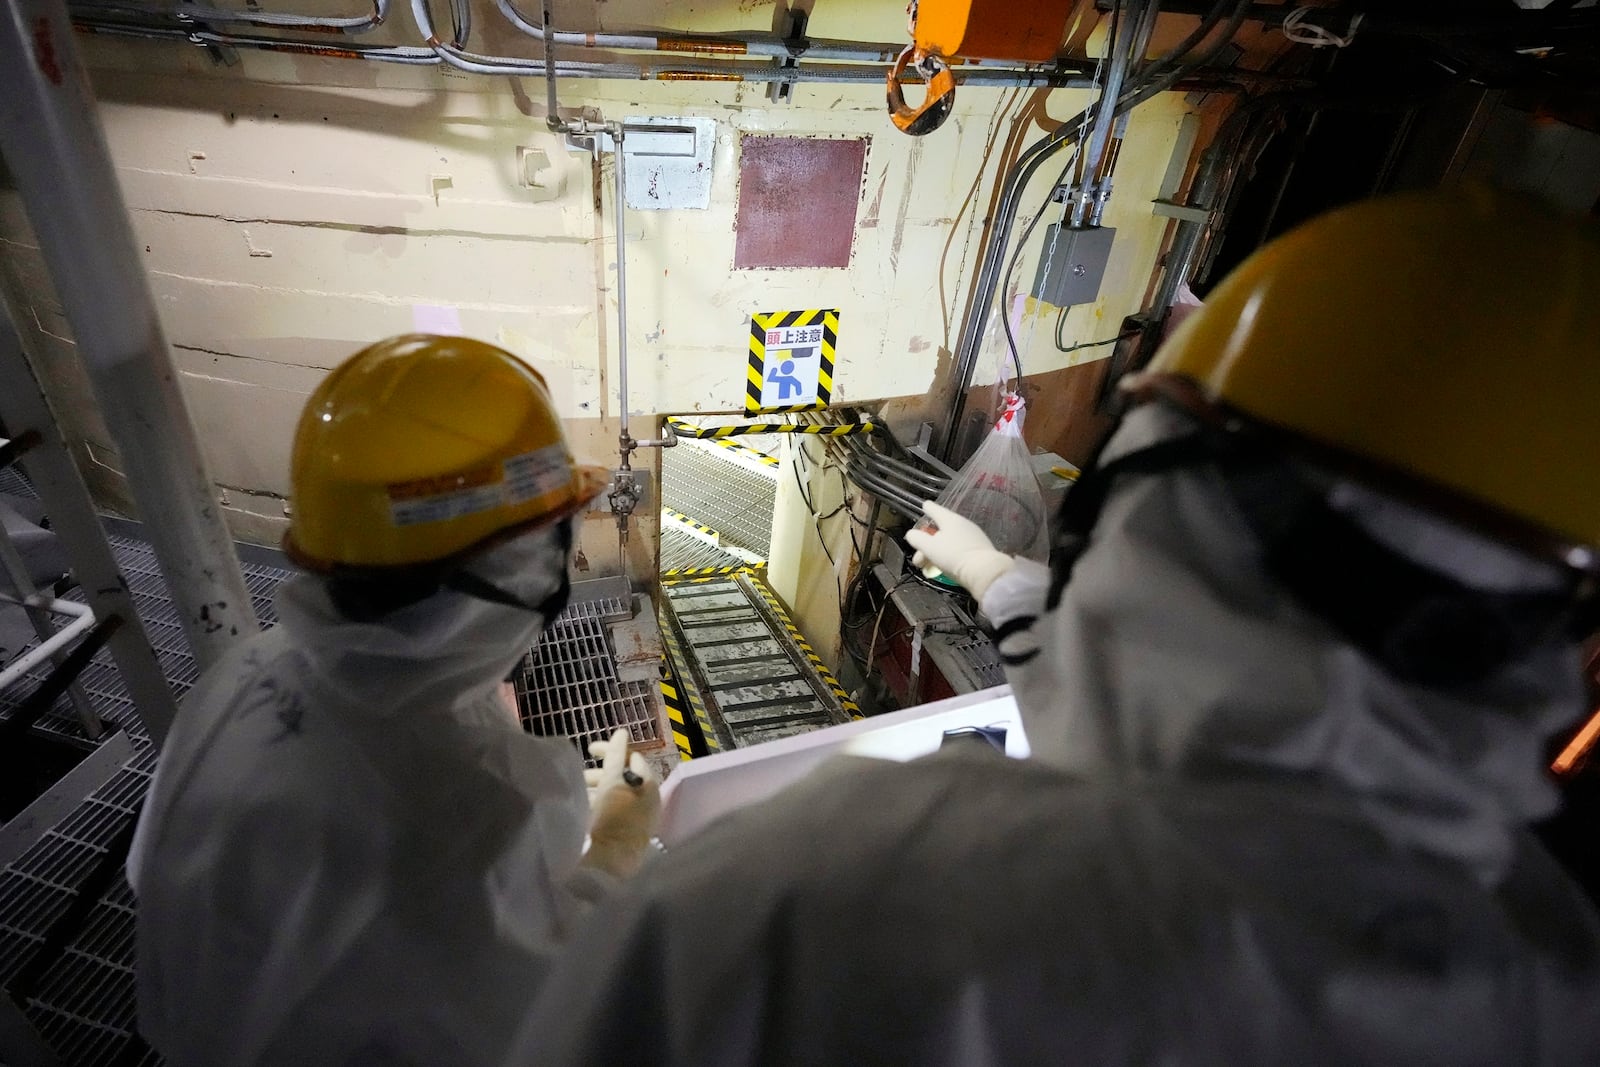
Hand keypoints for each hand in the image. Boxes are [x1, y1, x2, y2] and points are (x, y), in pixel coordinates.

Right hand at [581, 729, 660, 878]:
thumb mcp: (612, 781)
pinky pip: (614, 809)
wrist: (610, 862)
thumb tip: (621, 733)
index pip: (631, 758)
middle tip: (580, 776)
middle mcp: (648, 799)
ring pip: (617, 793)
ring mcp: (639, 817)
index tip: (589, 750)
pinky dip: (600, 803)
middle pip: (623, 776)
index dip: (611, 750)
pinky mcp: (628, 832)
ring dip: (597, 788)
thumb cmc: (612, 817)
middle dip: (600, 772)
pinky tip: (584, 807)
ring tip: (579, 792)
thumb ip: (615, 756)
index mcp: (648, 785)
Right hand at [903, 501, 1015, 600]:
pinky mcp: (979, 550)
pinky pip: (959, 550)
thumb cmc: (953, 556)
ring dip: (935, 553)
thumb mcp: (929, 547)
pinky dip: (948, 556)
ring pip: (948, 542)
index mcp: (950, 519)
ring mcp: (973, 537)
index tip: (925, 505)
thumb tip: (911, 534)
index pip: (935, 510)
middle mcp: (962, 524)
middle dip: (926, 545)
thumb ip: (917, 539)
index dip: (928, 508)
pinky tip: (943, 568)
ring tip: (927, 568)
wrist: (984, 571)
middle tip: (918, 561)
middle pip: (940, 531)